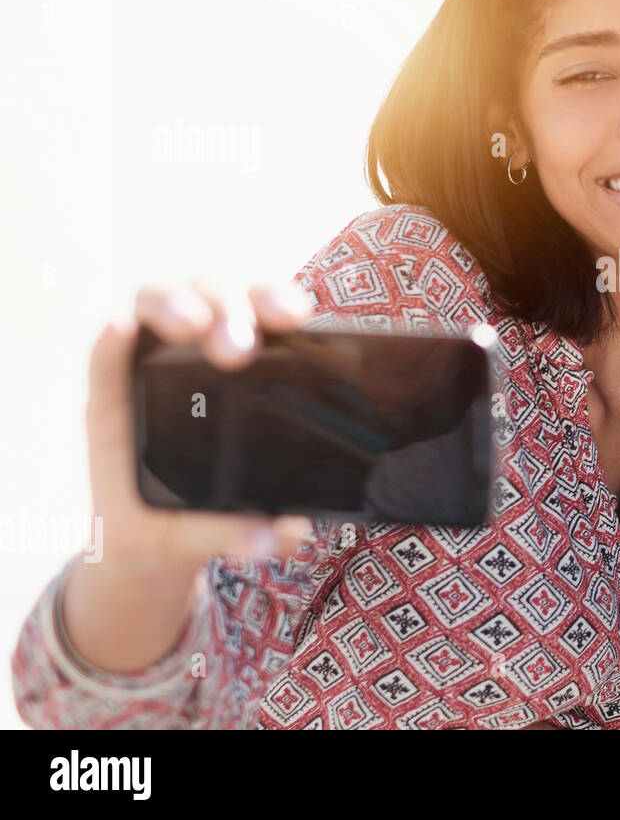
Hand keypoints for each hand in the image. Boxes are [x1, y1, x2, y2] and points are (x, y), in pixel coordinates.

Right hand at [87, 279, 318, 575]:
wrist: (152, 543)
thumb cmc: (209, 506)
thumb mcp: (238, 518)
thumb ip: (263, 525)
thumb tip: (289, 534)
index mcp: (249, 365)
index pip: (262, 310)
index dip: (277, 300)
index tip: (294, 316)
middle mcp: (198, 353)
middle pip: (214, 298)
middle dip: (230, 310)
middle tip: (238, 348)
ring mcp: (148, 366)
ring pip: (159, 304)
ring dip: (175, 304)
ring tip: (189, 324)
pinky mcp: (106, 393)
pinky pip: (105, 357)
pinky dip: (111, 340)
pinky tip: (120, 330)